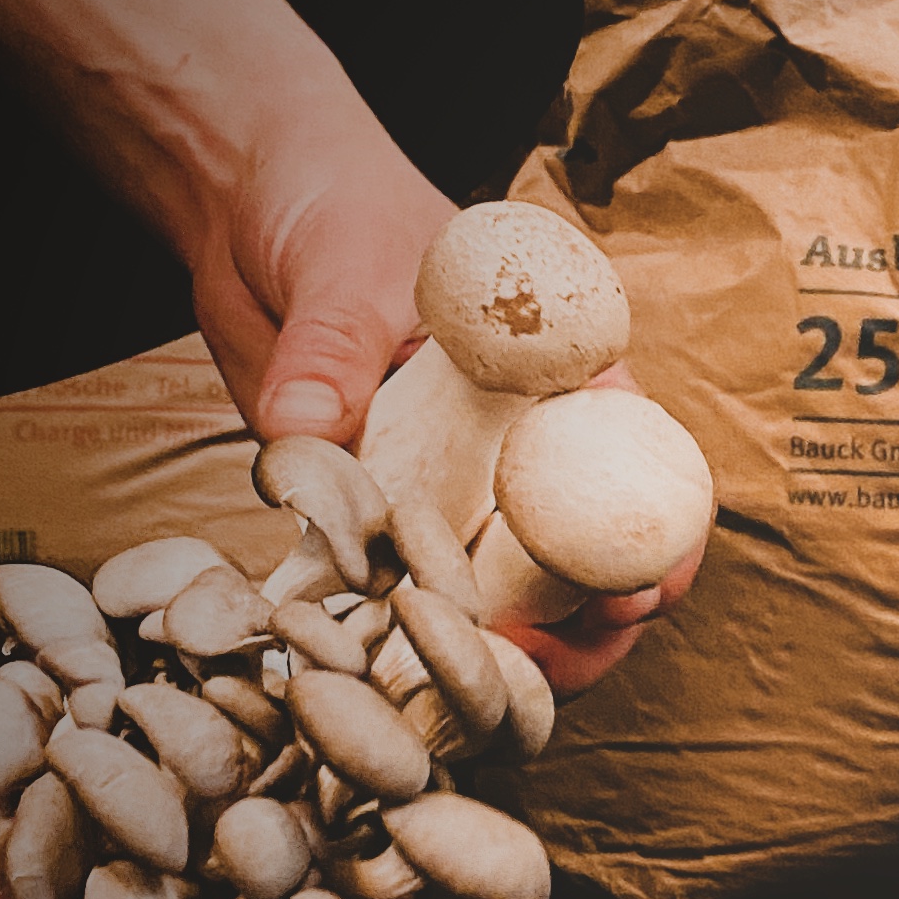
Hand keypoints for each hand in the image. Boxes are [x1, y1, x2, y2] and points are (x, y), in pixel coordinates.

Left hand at [192, 131, 699, 686]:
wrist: (244, 205)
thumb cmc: (333, 206)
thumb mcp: (347, 265)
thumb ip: (333, 349)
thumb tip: (300, 430)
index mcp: (554, 373)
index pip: (636, 465)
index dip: (654, 540)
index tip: (636, 592)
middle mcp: (514, 443)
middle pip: (583, 556)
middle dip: (589, 627)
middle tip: (551, 666)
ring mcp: (446, 488)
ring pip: (503, 595)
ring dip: (505, 651)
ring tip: (484, 692)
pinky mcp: (371, 518)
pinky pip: (399, 596)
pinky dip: (402, 643)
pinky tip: (391, 677)